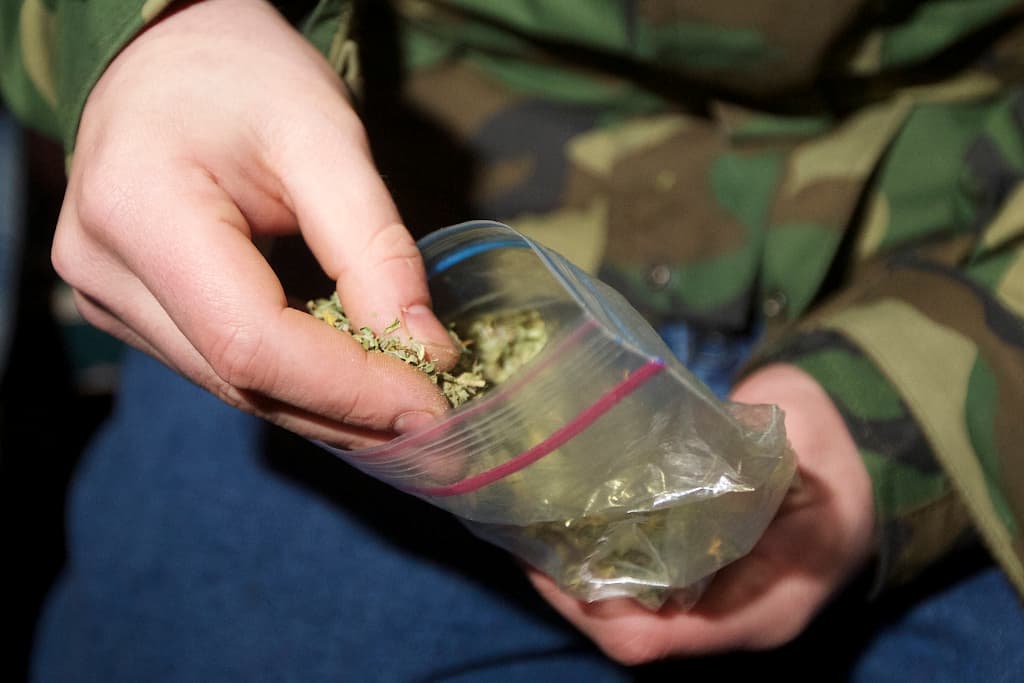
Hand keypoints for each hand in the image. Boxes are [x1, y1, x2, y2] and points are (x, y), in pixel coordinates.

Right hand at [52, 0, 457, 447]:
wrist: (169, 57)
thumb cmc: (244, 75)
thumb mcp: (325, 139)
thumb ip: (374, 248)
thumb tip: (426, 353)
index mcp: (139, 212)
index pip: (252, 341)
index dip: (348, 388)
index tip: (432, 406)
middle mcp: (105, 271)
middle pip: (240, 379)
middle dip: (347, 411)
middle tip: (438, 432)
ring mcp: (107, 297)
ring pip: (232, 386)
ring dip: (325, 406)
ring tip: (406, 412)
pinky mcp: (129, 309)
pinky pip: (221, 367)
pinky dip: (294, 382)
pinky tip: (353, 384)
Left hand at [529, 363, 875, 663]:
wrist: (849, 466)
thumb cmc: (835, 468)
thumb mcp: (814, 469)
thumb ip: (764, 473)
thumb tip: (701, 458)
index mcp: (759, 609)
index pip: (652, 639)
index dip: (591, 610)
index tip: (548, 565)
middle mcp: (722, 614)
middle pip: (624, 629)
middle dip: (566, 590)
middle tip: (523, 538)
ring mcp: (704, 594)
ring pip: (622, 608)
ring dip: (571, 574)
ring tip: (529, 527)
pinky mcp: (691, 569)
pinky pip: (632, 580)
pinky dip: (592, 555)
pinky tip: (560, 517)